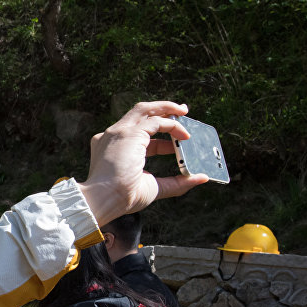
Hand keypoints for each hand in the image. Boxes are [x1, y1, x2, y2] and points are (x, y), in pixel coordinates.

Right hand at [78, 101, 208, 225]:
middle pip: (140, 114)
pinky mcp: (129, 132)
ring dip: (166, 108)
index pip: (141, 134)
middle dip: (163, 110)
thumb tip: (202, 178)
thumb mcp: (154, 187)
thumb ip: (176, 182)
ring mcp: (120, 132)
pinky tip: (184, 135)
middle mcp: (114, 136)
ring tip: (184, 110)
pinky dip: (172, 125)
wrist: (105, 199)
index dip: (163, 136)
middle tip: (182, 111)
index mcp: (113, 147)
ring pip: (145, 110)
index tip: (180, 138)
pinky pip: (156, 121)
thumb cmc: (122, 197)